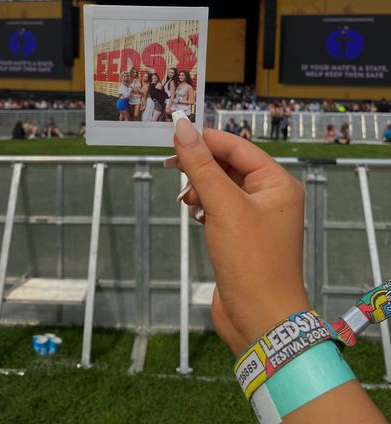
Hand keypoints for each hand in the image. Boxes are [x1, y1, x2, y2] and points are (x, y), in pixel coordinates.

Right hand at [173, 117, 309, 355]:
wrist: (261, 321)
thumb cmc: (252, 261)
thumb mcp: (224, 206)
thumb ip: (201, 166)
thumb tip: (183, 128)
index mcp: (277, 183)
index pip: (238, 146)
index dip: (206, 139)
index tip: (175, 135)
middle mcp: (271, 197)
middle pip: (230, 165)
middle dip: (201, 165)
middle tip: (171, 166)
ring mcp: (257, 218)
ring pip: (222, 187)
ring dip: (200, 187)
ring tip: (186, 199)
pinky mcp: (242, 236)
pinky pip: (220, 208)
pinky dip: (204, 206)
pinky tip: (194, 214)